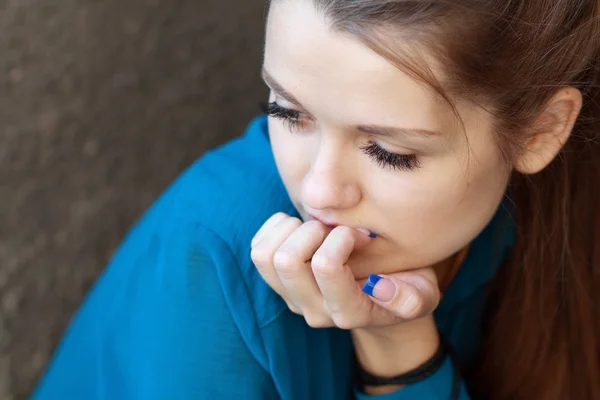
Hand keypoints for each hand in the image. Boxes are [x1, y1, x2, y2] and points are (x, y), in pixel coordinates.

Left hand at [250, 212, 440, 328]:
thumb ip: (412, 299)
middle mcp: (313, 309)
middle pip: (287, 260)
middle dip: (313, 230)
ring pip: (266, 256)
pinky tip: (303, 229)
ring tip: (318, 228)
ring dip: (291, 230)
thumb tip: (379, 288)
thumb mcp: (424, 295)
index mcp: (348, 312)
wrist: (382, 296)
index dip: (342, 236)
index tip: (361, 234)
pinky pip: (258, 249)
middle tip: (336, 229)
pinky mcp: (277, 283)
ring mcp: (292, 298)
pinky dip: (278, 229)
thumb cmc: (406, 287)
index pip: (325, 266)